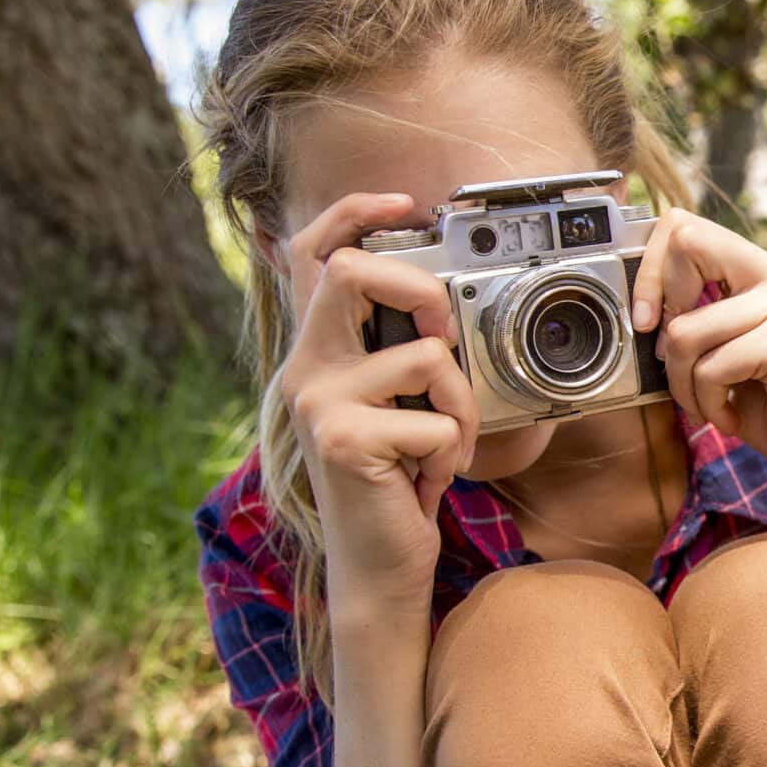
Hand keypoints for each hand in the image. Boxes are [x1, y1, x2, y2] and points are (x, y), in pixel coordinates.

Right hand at [271, 192, 480, 600]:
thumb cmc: (399, 479)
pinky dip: (451, 452)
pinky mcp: (340, 440)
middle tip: (446, 340)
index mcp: (321, 351)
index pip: (314, 255)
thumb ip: (405, 351)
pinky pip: (435, 420)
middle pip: (354, 272)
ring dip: (460, 407)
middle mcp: (306, 368)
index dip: (352, 213)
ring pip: (425, 356)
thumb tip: (445, 301)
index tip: (404, 202)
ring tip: (442, 444)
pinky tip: (427, 478)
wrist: (379, 564)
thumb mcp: (401, 404)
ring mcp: (318, 402)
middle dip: (424, 291)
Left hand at [628, 209, 766, 525]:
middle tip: (672, 358)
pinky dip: (708, 403)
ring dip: (683, 383)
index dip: (652, 268)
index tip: (646, 319)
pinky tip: (731, 417)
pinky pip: (710, 367)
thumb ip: (697, 318)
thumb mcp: (728, 352)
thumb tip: (642, 310)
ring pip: (685, 329)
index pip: (688, 228)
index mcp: (765, 271)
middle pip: (687, 242)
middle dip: (657, 302)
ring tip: (710, 404)